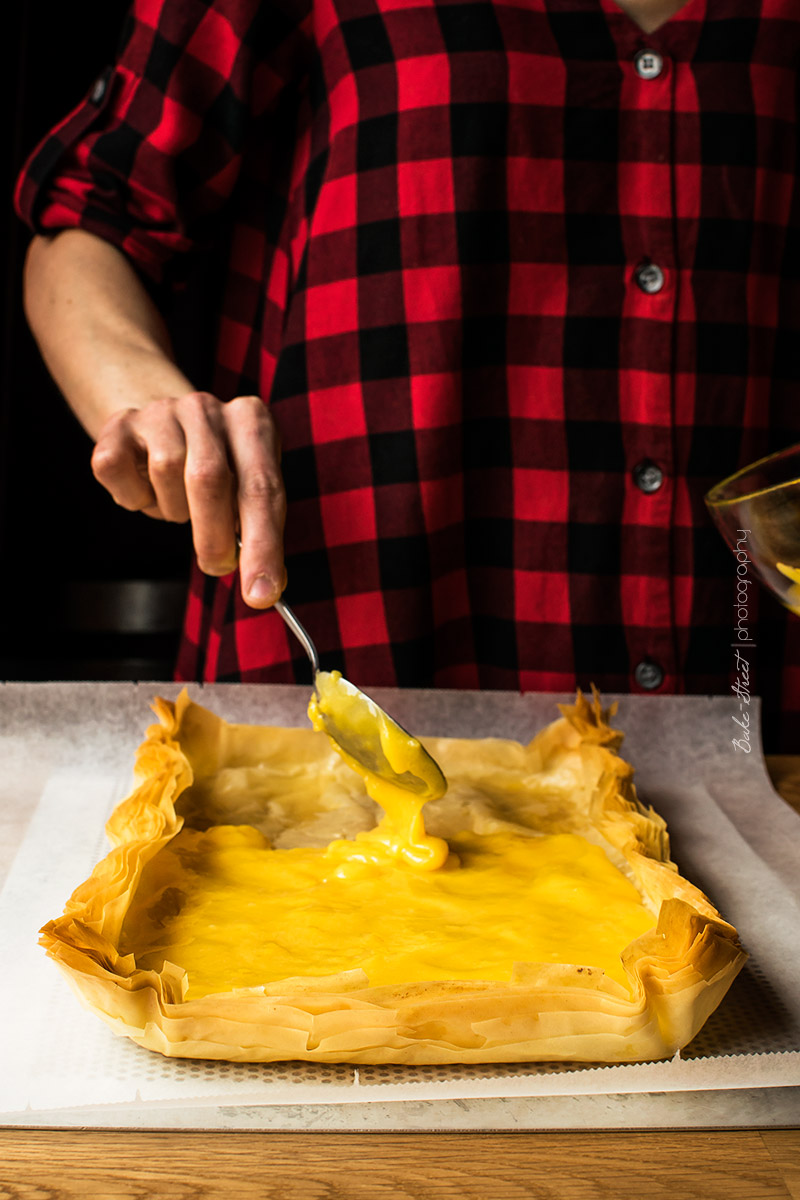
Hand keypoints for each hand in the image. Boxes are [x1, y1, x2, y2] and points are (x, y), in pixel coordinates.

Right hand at [91, 392, 285, 606]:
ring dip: (174, 509)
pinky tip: (146, 490)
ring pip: (165, 475)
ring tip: (180, 505)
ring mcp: (160, 412)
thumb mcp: (246, 490)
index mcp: (252, 421)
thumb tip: (267, 585)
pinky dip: (133, 497)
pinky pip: (117, 471)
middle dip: (213, 537)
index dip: (263, 546)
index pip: (262, 489)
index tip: (262, 594)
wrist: (163, 427)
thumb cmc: (216, 469)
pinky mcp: (118, 424)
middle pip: (210, 478)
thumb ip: (260, 531)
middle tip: (217, 566)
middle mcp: (206, 408)